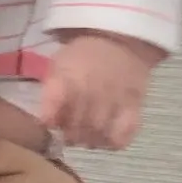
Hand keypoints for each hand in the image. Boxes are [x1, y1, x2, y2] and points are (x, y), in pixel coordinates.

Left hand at [40, 31, 159, 149]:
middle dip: (69, 135)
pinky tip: (107, 138)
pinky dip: (113, 142)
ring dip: (88, 141)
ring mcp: (114, 100)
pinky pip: (123, 135)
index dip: (48, 123)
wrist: (120, 40)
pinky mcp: (134, 107)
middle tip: (70, 131)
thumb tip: (47, 122)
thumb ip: (51, 92)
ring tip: (87, 136)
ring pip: (97, 136)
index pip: (50, 114)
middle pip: (74, 130)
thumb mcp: (58, 64)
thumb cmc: (82, 55)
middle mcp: (90, 92)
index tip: (49, 122)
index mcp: (67, 80)